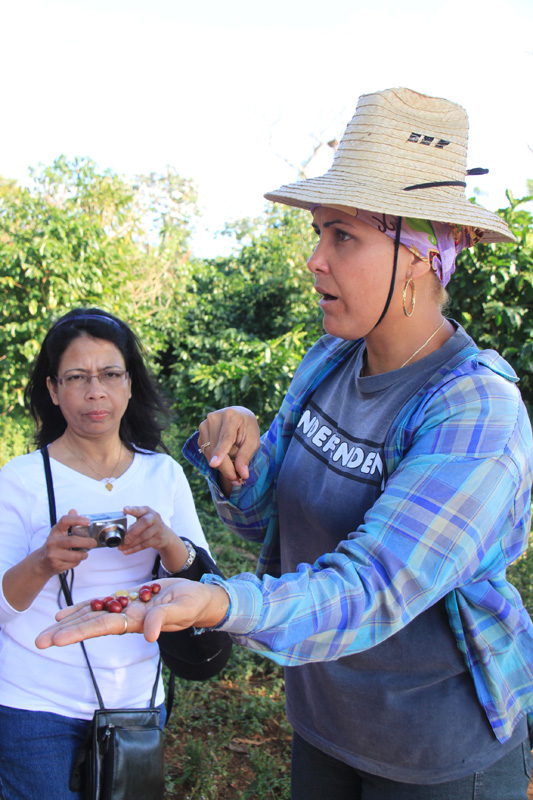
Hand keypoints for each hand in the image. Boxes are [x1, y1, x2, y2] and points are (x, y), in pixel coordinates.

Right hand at [2, 509, 97, 612]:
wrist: (42, 562)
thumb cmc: (55, 545)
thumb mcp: (59, 532)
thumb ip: (68, 522)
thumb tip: (73, 510)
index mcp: (56, 531)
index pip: (65, 521)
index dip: (77, 519)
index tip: (87, 521)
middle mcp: (53, 541)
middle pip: (72, 541)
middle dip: (86, 542)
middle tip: (93, 542)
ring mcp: (53, 554)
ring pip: (75, 555)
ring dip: (83, 554)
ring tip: (85, 553)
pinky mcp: (56, 564)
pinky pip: (73, 563)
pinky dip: (77, 562)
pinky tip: (75, 559)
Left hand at [35, 578, 229, 647]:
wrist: (200, 599)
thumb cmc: (194, 604)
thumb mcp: (182, 609)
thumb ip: (165, 618)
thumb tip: (149, 635)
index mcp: (136, 621)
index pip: (101, 627)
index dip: (78, 632)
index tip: (56, 639)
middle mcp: (127, 618)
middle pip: (90, 624)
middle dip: (65, 632)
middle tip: (39, 641)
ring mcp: (127, 609)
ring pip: (93, 614)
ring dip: (70, 621)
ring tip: (47, 628)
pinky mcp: (130, 599)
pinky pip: (103, 604)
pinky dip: (85, 607)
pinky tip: (69, 611)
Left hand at [120, 506, 189, 572]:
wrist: (165, 535)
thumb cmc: (149, 526)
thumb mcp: (142, 521)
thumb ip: (133, 526)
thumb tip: (121, 535)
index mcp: (147, 511)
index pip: (140, 509)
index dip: (132, 510)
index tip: (125, 509)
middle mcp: (154, 518)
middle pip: (145, 522)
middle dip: (133, 532)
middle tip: (125, 540)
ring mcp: (158, 528)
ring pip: (144, 536)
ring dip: (132, 543)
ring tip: (122, 547)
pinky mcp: (158, 539)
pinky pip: (145, 545)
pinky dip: (134, 549)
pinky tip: (127, 551)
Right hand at [198, 406, 259, 493]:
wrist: (237, 416)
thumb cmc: (247, 428)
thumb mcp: (253, 441)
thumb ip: (246, 456)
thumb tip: (242, 474)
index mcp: (231, 416)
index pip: (226, 438)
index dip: (220, 452)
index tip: (214, 464)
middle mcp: (214, 418)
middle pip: (217, 450)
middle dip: (227, 468)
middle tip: (238, 480)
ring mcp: (204, 425)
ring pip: (209, 454)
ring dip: (221, 466)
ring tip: (235, 470)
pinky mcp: (200, 433)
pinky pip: (206, 453)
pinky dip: (216, 460)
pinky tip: (225, 458)